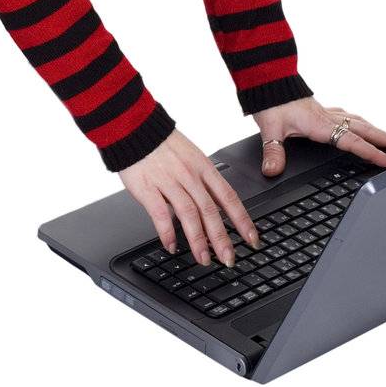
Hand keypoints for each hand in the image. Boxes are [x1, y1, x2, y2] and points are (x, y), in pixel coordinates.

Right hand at [118, 128, 258, 268]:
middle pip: (210, 210)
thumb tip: (214, 208)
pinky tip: (171, 246)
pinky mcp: (147, 187)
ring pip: (189, 214)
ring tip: (204, 259)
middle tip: (229, 258)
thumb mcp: (191, 156)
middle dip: (222, 238)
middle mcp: (189, 175)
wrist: (134, 128)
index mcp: (203, 167)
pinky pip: (160, 213)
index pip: (228, 197)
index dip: (242, 220)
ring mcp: (168, 181)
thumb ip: (202, 182)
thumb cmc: (162, 144)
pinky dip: (167, 232)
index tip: (251, 239)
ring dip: (198, 240)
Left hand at [252, 96, 385, 176]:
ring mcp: (327, 112)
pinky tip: (360, 123)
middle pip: (365, 130)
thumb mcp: (270, 128)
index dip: (372, 153)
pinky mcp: (321, 109)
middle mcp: (329, 118)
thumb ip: (273, 151)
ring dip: (377, 131)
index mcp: (321, 125)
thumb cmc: (270, 102)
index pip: (353, 142)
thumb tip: (272, 171)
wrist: (267, 80)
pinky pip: (347, 115)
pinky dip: (359, 121)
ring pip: (359, 121)